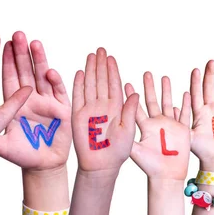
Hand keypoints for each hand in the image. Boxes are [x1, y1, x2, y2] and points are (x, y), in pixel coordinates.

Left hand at [0, 32, 70, 169]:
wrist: (42, 166)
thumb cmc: (22, 154)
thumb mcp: (2, 144)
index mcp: (16, 103)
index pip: (10, 78)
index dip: (8, 61)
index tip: (3, 44)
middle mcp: (31, 99)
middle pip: (25, 72)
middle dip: (22, 54)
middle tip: (17, 34)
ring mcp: (47, 102)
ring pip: (42, 76)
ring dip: (39, 60)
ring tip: (34, 43)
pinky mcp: (61, 109)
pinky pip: (58, 92)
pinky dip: (55, 82)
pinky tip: (50, 71)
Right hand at [71, 48, 138, 171]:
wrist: (101, 165)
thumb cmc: (117, 151)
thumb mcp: (128, 130)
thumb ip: (130, 112)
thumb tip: (135, 93)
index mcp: (117, 107)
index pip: (114, 84)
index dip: (112, 70)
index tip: (111, 58)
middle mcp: (103, 105)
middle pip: (101, 80)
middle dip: (101, 65)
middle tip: (101, 50)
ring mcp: (90, 109)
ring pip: (90, 85)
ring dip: (90, 70)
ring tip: (91, 56)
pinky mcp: (78, 116)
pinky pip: (78, 97)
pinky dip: (78, 84)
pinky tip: (80, 72)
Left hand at [125, 73, 190, 179]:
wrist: (166, 175)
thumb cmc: (150, 165)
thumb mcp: (135, 150)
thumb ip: (127, 137)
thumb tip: (114, 126)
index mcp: (145, 126)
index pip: (136, 107)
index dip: (131, 95)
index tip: (125, 82)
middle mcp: (156, 123)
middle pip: (152, 101)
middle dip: (149, 87)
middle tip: (146, 73)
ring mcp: (170, 125)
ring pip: (168, 103)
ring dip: (166, 90)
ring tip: (164, 77)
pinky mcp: (182, 130)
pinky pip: (185, 113)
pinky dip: (185, 104)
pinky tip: (185, 92)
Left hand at [189, 60, 213, 171]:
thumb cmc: (200, 151)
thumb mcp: (185, 136)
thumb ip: (178, 123)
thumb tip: (170, 109)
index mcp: (197, 113)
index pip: (195, 93)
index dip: (195, 82)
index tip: (195, 69)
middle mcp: (209, 110)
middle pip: (209, 89)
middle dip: (209, 75)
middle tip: (210, 61)